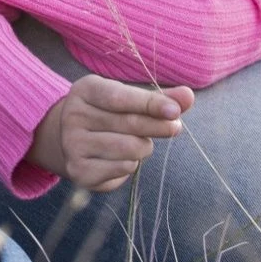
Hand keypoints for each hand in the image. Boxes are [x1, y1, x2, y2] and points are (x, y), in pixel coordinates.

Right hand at [28, 75, 194, 191]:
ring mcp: (73, 144)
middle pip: (129, 123)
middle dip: (158, 126)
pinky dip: (132, 164)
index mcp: (85, 90)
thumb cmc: (108, 113)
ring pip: (129, 148)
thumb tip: (188, 96)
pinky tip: (123, 157)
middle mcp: (73, 115)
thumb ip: (158, 98)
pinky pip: (123, 168)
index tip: (175, 111)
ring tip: (139, 142)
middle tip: (175, 128)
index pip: (120, 97)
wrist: (72, 139)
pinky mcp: (79, 171)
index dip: (150, 104)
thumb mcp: (128, 99)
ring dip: (144, 147)